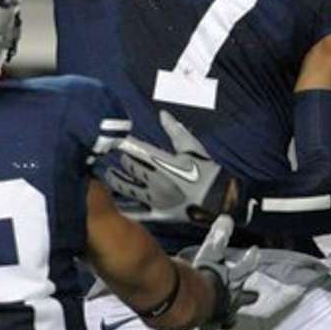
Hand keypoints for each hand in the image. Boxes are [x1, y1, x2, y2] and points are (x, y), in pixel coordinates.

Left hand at [105, 110, 235, 223]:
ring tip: (109, 175)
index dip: (124, 143)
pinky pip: (136, 213)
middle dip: (124, 159)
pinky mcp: (158, 215)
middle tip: (117, 154)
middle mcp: (156, 182)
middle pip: (130, 167)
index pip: (137, 149)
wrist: (221, 200)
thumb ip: (175, 130)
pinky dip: (123, 208)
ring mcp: (155, 200)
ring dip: (116, 181)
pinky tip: (114, 204)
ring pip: (127, 189)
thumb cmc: (207, 172)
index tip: (115, 138)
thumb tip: (162, 114)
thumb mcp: (192, 147)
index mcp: (164, 164)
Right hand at [182, 215, 259, 329]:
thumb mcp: (211, 252)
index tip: (255, 251)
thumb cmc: (204, 278)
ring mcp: (220, 315)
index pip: (246, 267)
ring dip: (228, 317)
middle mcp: (230, 300)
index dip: (250, 259)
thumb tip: (227, 219)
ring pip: (229, 318)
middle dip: (248, 297)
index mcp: (233, 282)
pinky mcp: (206, 327)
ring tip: (229, 320)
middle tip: (255, 296)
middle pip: (244, 298)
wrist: (191, 303)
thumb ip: (219, 236)